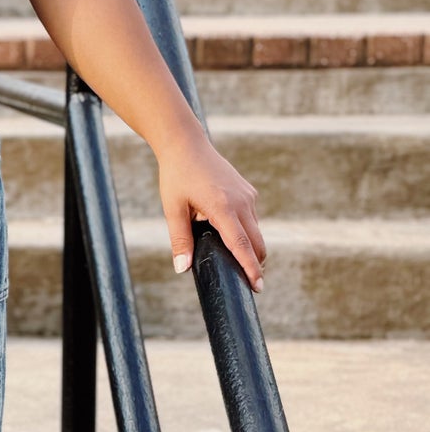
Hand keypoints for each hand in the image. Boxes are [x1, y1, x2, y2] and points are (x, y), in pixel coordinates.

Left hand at [156, 126, 266, 292]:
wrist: (187, 145)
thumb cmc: (176, 176)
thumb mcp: (173, 209)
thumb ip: (180, 240)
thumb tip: (182, 269)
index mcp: (222, 207)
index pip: (241, 245)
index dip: (250, 268)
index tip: (257, 286)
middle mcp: (241, 202)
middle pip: (257, 242)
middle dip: (255, 263)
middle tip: (249, 283)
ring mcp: (247, 196)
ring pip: (255, 231)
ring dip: (248, 246)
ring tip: (235, 259)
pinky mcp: (248, 192)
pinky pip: (251, 218)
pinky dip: (245, 231)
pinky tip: (227, 233)